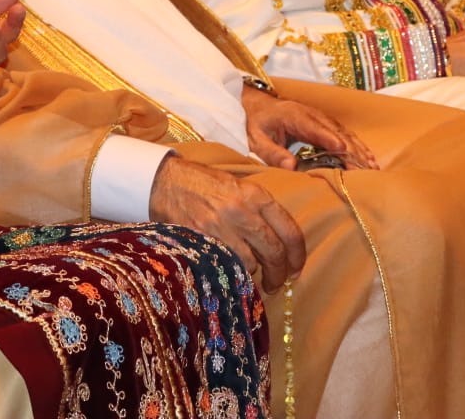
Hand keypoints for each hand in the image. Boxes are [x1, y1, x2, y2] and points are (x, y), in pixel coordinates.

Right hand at [148, 157, 304, 291]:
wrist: (166, 181)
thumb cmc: (206, 184)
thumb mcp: (240, 185)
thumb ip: (262, 208)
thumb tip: (283, 240)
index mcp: (256, 195)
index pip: (290, 231)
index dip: (298, 256)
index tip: (297, 269)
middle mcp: (243, 210)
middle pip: (274, 252)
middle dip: (280, 273)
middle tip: (278, 283)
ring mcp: (221, 227)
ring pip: (251, 264)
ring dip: (254, 274)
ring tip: (251, 275)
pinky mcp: (202, 240)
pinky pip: (227, 265)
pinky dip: (233, 272)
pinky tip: (233, 271)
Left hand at [239, 87, 377, 170]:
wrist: (257, 105)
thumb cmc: (255, 124)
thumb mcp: (256, 139)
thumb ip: (272, 153)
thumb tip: (290, 167)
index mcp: (295, 116)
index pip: (314, 128)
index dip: (329, 138)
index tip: (342, 149)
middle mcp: (313, 115)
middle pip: (336, 132)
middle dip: (351, 150)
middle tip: (364, 169)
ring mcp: (321, 118)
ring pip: (345, 133)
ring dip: (359, 149)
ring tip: (373, 166)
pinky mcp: (326, 124)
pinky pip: (345, 134)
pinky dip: (358, 146)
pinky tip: (369, 158)